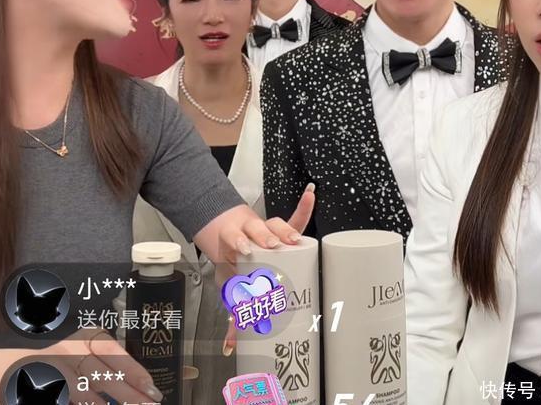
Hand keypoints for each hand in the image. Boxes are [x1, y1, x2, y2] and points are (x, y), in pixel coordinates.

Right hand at [46, 329, 163, 404]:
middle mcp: (71, 351)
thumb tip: (139, 382)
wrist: (25, 359)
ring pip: (88, 394)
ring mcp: (57, 372)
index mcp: (86, 337)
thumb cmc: (65, 354)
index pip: (113, 352)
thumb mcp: (86, 347)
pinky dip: (90, 404)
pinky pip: (72, 400)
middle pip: (105, 376)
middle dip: (130, 395)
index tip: (151, 386)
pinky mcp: (50, 388)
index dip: (133, 371)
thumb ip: (107, 360)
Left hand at [221, 182, 315, 355]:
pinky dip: (304, 206)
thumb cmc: (235, 266)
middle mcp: (252, 234)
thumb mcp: (231, 287)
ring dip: (285, 230)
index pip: (236, 238)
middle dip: (265, 237)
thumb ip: (235, 316)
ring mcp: (268, 231)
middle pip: (258, 229)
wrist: (230, 241)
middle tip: (272, 246)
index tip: (243, 249)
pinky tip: (311, 193)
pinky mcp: (283, 231)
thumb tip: (230, 346)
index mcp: (236, 245)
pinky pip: (296, 217)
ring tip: (294, 239)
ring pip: (276, 224)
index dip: (239, 241)